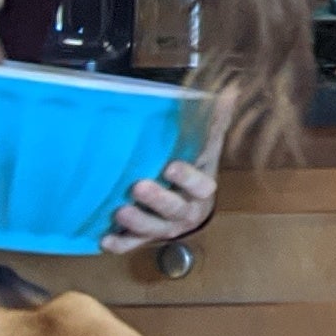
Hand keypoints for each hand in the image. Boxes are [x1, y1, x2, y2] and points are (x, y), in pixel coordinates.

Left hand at [105, 93, 234, 252]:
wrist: (191, 209)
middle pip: (174, 209)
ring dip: (137, 222)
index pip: (200, 185)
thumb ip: (213, 123)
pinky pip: (133, 245)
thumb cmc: (196, 171)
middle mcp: (186, 212)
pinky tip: (105, 240)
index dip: (187, 178)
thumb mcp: (206, 148)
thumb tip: (229, 91)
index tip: (170, 165)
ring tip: (119, 210)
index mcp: (201, 189)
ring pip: (153, 230)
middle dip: (157, 200)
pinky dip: (120, 244)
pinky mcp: (145, 238)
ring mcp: (165, 227)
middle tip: (138, 186)